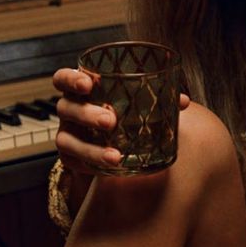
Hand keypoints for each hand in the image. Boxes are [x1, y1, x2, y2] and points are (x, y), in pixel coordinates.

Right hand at [52, 68, 190, 173]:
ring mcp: (66, 133)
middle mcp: (69, 110)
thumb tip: (182, 101)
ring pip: (65, 140)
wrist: (111, 142)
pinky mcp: (69, 157)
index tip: (88, 83)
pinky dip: (91, 165)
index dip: (70, 79)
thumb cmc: (123, 112)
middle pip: (66, 108)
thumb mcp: (134, 101)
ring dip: (89, 148)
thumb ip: (155, 98)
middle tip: (111, 121)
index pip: (63, 79)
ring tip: (115, 156)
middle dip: (86, 114)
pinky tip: (110, 167)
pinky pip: (73, 162)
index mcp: (81, 90)